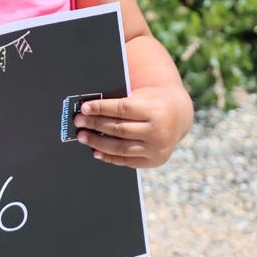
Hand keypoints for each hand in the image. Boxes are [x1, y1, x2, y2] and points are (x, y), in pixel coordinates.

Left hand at [73, 86, 190, 167]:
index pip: (122, 109)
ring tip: (83, 136)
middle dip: (95, 125)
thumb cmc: (152, 101)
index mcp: (155, 111)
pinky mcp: (153, 161)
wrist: (179, 115)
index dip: (101, 108)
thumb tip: (90, 108)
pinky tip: (96, 151)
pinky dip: (109, 157)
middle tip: (78, 122)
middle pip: (119, 129)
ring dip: (98, 143)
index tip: (84, 108)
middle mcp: (157, 132)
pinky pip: (127, 161)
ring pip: (121, 148)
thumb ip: (121, 102)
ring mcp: (156, 149)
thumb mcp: (142, 96)